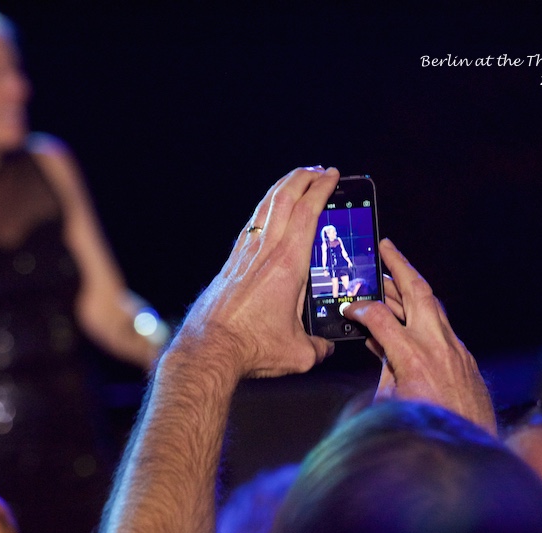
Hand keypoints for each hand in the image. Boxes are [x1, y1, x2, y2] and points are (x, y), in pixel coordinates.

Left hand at [176, 167, 337, 377]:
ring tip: (295, 182)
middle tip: (317, 170)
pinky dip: (265, 210)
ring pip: (265, 207)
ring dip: (282, 189)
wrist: (209, 348)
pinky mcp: (231, 264)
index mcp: (288, 264)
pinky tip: (268, 214)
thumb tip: (324, 346)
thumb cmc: (251, 347)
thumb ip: (318, 346)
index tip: (332, 176)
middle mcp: (265, 252)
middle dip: (303, 178)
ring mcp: (245, 255)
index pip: (308, 213)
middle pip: (284, 198)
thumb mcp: (298, 352)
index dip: (322, 189)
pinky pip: (252, 225)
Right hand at [343, 238, 495, 433]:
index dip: (359, 309)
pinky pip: (441, 327)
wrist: (472, 449)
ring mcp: (455, 350)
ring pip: (433, 306)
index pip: (379, 317)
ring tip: (393, 278)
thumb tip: (378, 348)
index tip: (348, 307)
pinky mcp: (465, 359)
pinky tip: (410, 321)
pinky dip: (423, 316)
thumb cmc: (426, 432)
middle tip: (386, 248)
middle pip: (417, 292)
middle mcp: (437, 346)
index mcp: (412, 357)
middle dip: (400, 266)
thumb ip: (384, 370)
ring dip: (413, 289)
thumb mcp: (389, 404)